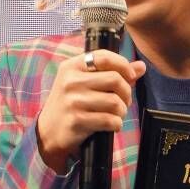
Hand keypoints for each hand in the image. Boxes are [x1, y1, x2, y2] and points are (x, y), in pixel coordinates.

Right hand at [36, 50, 145, 173]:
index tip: (131, 75)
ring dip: (122, 110)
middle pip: (115, 79)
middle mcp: (70, 81)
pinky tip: (111, 124)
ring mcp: (72, 101)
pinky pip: (109, 120)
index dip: (124, 65)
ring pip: (115, 101)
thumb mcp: (86, 82)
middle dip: (126, 92)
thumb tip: (141, 66)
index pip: (104, 57)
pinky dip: (116, 124)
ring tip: (117, 113)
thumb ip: (114, 72)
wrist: (48, 132)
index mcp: (72, 66)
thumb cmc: (72, 103)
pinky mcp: (76, 120)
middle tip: (124, 100)